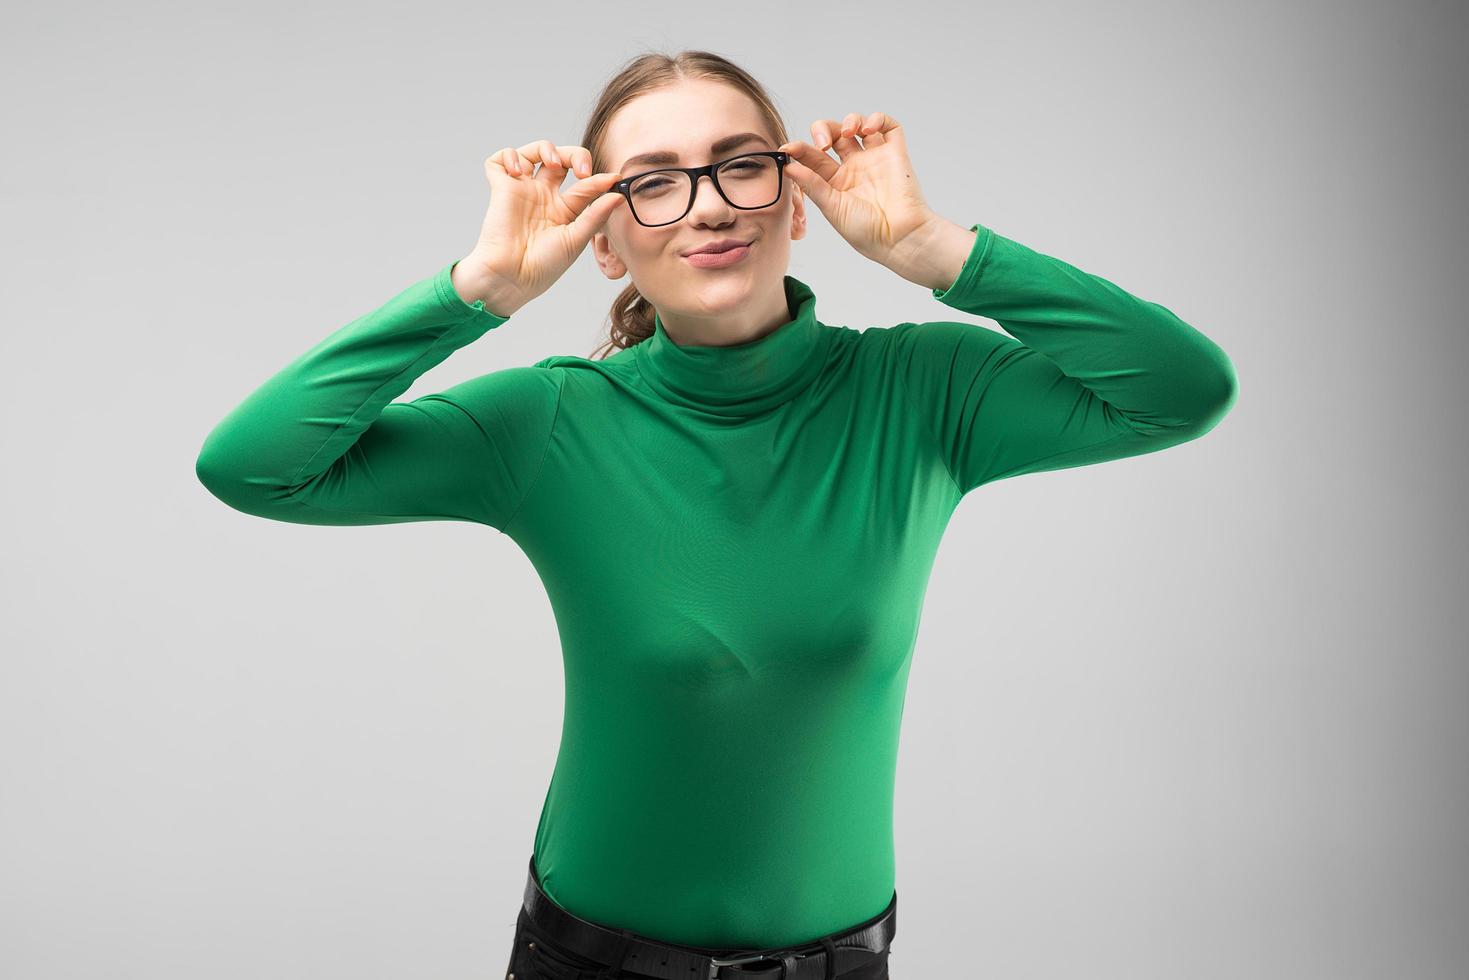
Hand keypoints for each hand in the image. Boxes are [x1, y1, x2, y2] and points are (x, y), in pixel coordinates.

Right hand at [455, 139, 626, 316]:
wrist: (512, 277)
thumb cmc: (543, 266)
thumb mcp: (576, 239)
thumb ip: (596, 215)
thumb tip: (618, 195)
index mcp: (563, 210)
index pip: (584, 184)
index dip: (599, 179)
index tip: (613, 179)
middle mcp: (543, 196)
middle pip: (561, 160)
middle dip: (575, 155)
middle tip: (582, 170)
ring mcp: (521, 190)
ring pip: (533, 152)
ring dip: (545, 148)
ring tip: (553, 163)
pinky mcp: (500, 188)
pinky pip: (499, 160)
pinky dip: (510, 156)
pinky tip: (519, 170)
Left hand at [778, 112, 948, 279]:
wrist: (899, 238)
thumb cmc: (866, 231)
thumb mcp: (832, 207)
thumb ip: (812, 184)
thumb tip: (788, 166)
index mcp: (835, 182)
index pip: (813, 157)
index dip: (799, 149)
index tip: (788, 148)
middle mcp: (854, 168)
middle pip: (834, 135)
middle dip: (824, 129)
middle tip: (823, 144)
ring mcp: (874, 159)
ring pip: (858, 125)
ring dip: (850, 120)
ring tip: (849, 132)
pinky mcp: (895, 154)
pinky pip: (889, 127)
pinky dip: (878, 119)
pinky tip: (869, 130)